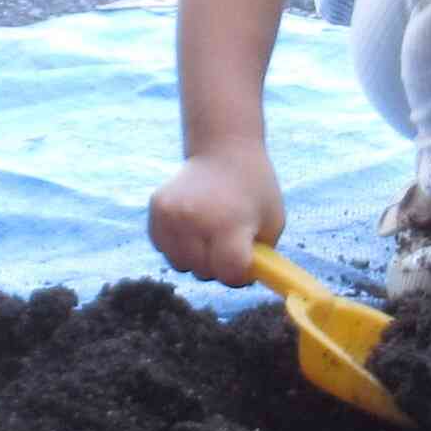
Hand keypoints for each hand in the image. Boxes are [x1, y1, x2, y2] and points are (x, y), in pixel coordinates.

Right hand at [147, 143, 284, 284]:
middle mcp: (195, 219)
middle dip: (219, 265)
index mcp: (229, 223)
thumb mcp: (274, 222)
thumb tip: (244, 281)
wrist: (224, 149)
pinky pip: (164, 247)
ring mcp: (172, 214)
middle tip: (229, 241)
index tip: (245, 259)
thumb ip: (262, 257)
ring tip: (210, 233)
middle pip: (204, 272)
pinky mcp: (157, 209)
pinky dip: (178, 245)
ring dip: (196, 257)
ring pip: (180, 264)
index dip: (240, 274)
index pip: (229, 273)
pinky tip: (193, 225)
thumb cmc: (255, 188)